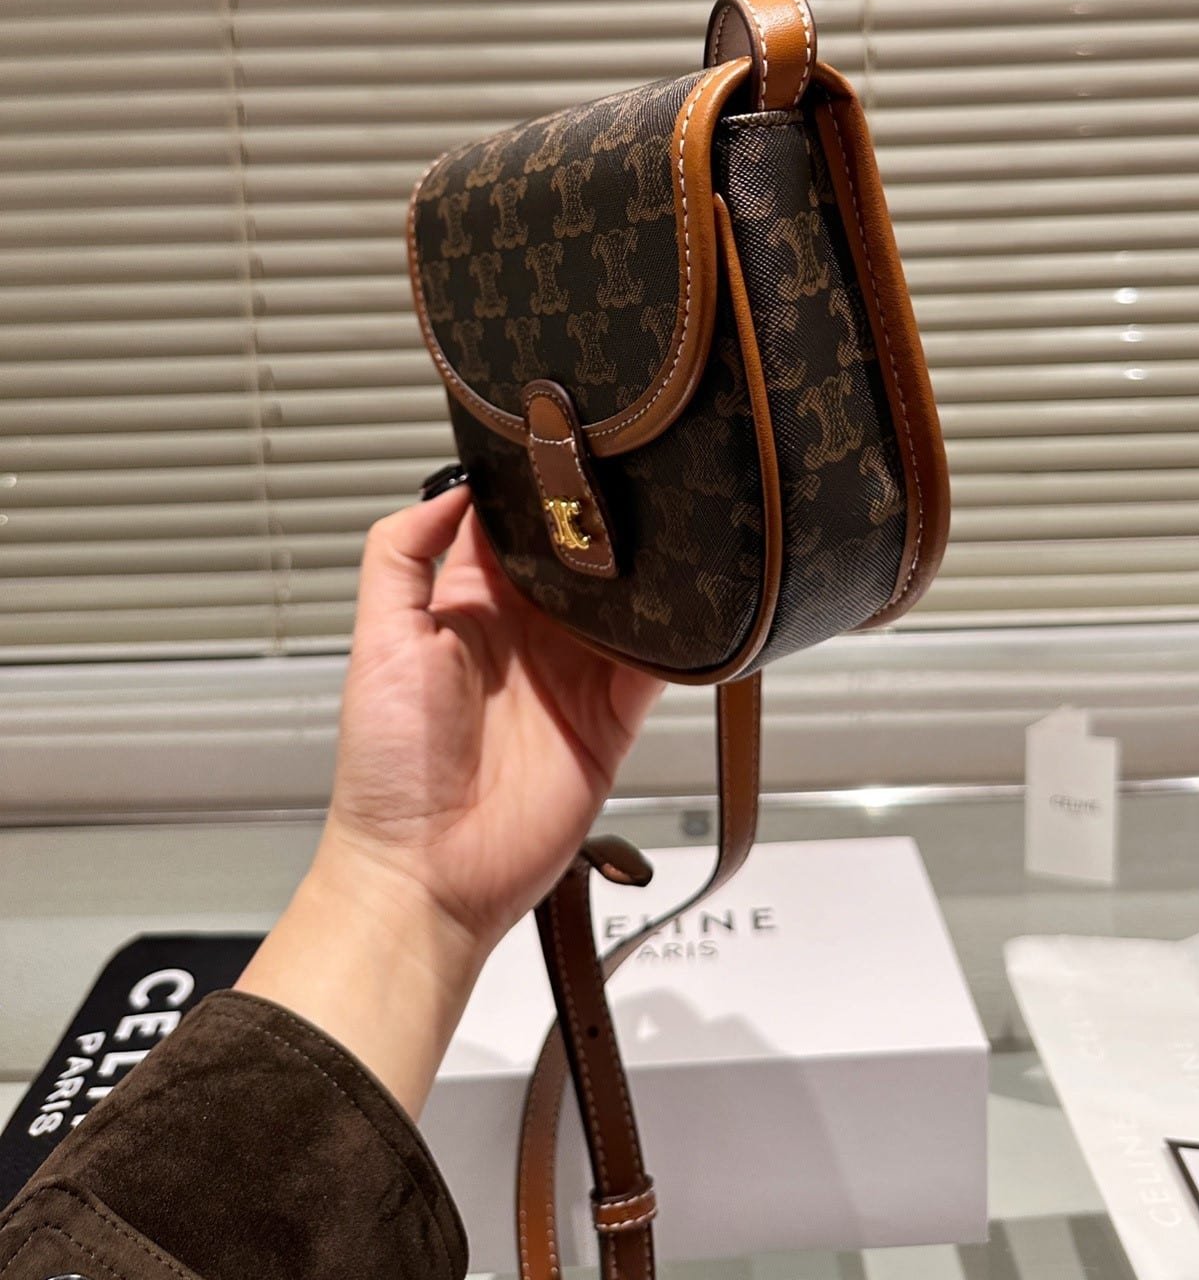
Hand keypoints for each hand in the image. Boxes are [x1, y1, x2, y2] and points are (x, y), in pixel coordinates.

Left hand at [239, 486, 661, 1113]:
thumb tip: (450, 486)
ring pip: (623, 605)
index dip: (534, 492)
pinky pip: (657, 668)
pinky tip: (693, 610)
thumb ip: (401, 556)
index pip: (509, 529)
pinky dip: (680, 642)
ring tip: (668, 533)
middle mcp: (524, 633)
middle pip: (577, 560)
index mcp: (465, 606)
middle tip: (632, 479)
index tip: (565, 451)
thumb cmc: (388, 768)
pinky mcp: (610, 719)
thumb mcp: (378, 643)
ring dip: (644, 575)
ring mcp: (571, 675)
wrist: (427, 873)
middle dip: (602, 525)